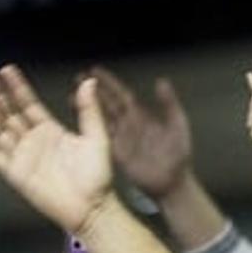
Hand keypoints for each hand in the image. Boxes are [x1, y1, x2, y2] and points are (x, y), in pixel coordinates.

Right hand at [0, 67, 115, 233]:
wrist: (93, 206)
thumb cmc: (97, 175)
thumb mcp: (96, 137)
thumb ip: (89, 110)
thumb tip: (89, 81)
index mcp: (51, 130)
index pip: (29, 104)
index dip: (17, 88)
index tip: (6, 70)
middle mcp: (33, 141)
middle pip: (9, 114)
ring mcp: (22, 157)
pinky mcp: (14, 174)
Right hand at [88, 67, 194, 199]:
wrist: (173, 181)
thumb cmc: (179, 154)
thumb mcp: (177, 125)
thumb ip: (169, 103)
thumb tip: (161, 80)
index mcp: (142, 115)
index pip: (122, 95)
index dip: (109, 83)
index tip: (94, 70)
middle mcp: (128, 124)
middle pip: (107, 103)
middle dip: (93, 91)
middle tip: (77, 78)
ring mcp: (120, 138)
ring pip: (100, 118)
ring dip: (87, 107)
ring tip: (72, 95)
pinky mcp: (115, 152)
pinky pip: (98, 137)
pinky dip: (87, 128)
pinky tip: (77, 120)